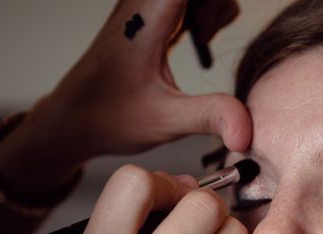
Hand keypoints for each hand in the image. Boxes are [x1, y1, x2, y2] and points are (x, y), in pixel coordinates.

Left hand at [0, 0, 248, 192]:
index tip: (215, 34)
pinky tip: (197, 37)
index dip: (215, 5)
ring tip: (202, 40)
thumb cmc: (110, 117)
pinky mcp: (147, 10)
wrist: (75, 119)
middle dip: (216, 6)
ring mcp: (144, 2)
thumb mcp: (166, 120)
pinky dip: (202, 9)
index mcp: (147, 15)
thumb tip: (247, 131)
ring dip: (211, 6)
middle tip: (207, 37)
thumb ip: (211, 116)